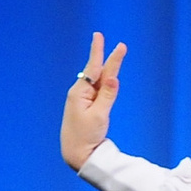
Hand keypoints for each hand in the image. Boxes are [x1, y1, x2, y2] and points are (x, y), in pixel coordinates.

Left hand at [61, 33, 126, 169]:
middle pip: (96, 71)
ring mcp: (83, 100)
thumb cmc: (86, 135)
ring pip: (98, 80)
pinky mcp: (88, 107)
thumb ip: (107, 95)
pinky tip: (106, 75)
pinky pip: (98, 89)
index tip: (104, 38)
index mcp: (80, 93)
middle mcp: (80, 93)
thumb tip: (114, 77)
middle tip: (106, 39)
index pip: (94, 69)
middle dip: (104, 56)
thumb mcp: (99, 115)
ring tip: (112, 54)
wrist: (76, 152)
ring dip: (105, 66)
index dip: (103, 54)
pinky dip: (104, 80)